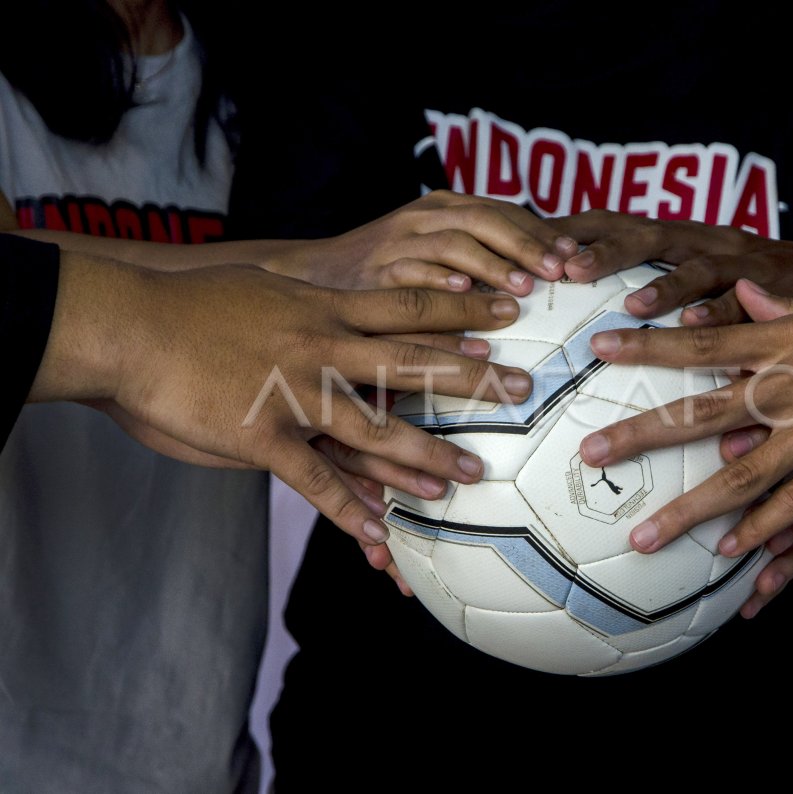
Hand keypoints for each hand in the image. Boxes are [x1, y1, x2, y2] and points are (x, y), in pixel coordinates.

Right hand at [33, 255, 532, 548]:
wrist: (126, 325)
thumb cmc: (189, 305)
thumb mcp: (260, 287)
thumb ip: (305, 298)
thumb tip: (335, 297)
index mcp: (323, 310)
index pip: (409, 305)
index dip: (463, 308)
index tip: (509, 309)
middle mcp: (321, 349)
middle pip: (413, 363)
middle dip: (472, 378)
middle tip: (523, 389)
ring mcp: (294, 395)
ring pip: (375, 428)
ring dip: (424, 454)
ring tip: (469, 474)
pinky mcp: (259, 437)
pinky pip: (313, 482)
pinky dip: (347, 512)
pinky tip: (379, 535)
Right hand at [277, 189, 578, 293]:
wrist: (317, 273)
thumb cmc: (391, 268)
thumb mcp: (439, 249)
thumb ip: (484, 255)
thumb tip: (545, 273)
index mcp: (446, 208)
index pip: (503, 211)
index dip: (540, 232)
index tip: (573, 257)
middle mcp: (424, 217)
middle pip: (484, 221)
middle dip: (524, 246)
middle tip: (558, 273)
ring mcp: (398, 240)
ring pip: (453, 243)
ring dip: (491, 265)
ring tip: (521, 289)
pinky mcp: (374, 269)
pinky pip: (410, 271)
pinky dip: (438, 280)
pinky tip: (463, 293)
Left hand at [548, 209, 792, 322]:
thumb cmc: (766, 284)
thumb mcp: (707, 277)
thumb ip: (663, 288)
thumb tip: (599, 310)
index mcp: (685, 238)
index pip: (620, 226)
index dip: (575, 232)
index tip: (527, 247)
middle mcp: (709, 241)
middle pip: (646, 236)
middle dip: (602, 252)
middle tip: (560, 271)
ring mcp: (746, 263)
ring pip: (695, 269)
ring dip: (660, 287)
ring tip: (628, 309)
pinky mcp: (783, 288)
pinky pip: (749, 301)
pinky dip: (722, 314)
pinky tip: (698, 328)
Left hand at [577, 279, 792, 561]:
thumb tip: (752, 292)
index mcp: (791, 335)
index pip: (704, 340)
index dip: (649, 345)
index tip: (600, 345)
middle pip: (704, 411)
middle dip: (641, 432)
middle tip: (590, 450)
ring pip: (742, 474)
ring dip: (689, 509)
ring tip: (643, 537)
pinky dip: (763, 530)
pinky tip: (731, 554)